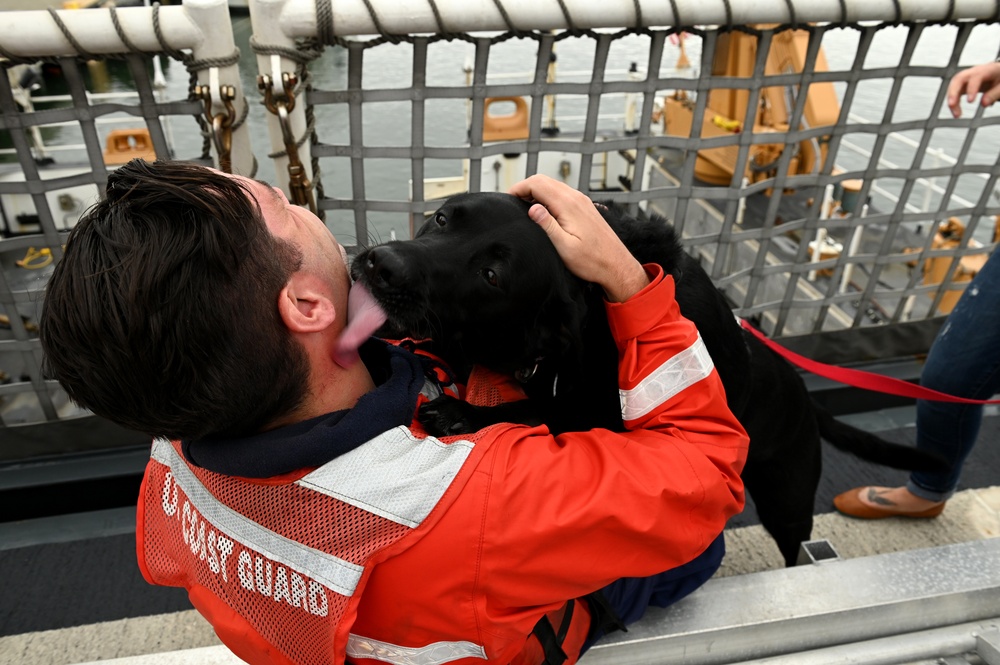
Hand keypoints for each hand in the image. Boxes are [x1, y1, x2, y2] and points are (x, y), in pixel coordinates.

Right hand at [509, 175, 647, 301]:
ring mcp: (582, 201)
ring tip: (524, 207)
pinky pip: (562, 193)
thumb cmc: (592, 261)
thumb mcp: (564, 247)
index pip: (537, 184)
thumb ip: (547, 225)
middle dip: (525, 188)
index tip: (508, 199)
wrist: (616, 265)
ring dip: (536, 192)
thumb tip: (532, 208)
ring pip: (553, 186)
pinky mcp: (585, 207)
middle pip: (544, 180)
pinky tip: (543, 211)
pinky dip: (548, 197)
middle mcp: (576, 198)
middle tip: (513, 203)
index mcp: (569, 205)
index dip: (519, 188)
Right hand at [947, 61, 999, 117]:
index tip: (970, 101)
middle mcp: (973, 72)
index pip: (975, 78)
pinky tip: (957, 111)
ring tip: (956, 113)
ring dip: (951, 100)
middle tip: (952, 105)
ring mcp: (966, 78)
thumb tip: (983, 103)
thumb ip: (994, 94)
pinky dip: (954, 102)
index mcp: (986, 70)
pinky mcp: (962, 84)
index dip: (971, 89)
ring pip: (953, 86)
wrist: (997, 72)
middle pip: (958, 79)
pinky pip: (954, 92)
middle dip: (953, 92)